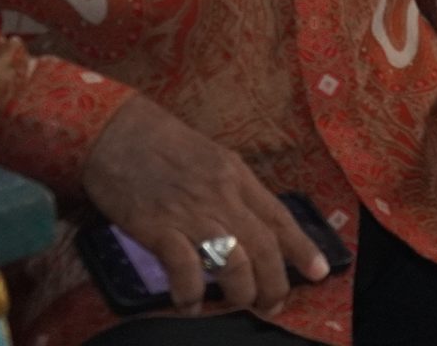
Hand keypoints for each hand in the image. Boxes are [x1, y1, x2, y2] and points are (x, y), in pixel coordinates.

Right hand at [79, 95, 328, 315]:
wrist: (115, 131)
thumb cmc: (161, 144)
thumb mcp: (211, 158)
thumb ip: (230, 189)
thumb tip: (249, 225)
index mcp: (237, 175)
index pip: (279, 217)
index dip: (303, 248)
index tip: (320, 271)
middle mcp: (221, 194)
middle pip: (263, 245)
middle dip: (276, 282)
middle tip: (275, 305)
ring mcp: (190, 212)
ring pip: (233, 259)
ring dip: (241, 290)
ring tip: (240, 304)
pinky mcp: (157, 226)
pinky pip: (184, 267)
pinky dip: (191, 292)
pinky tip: (191, 304)